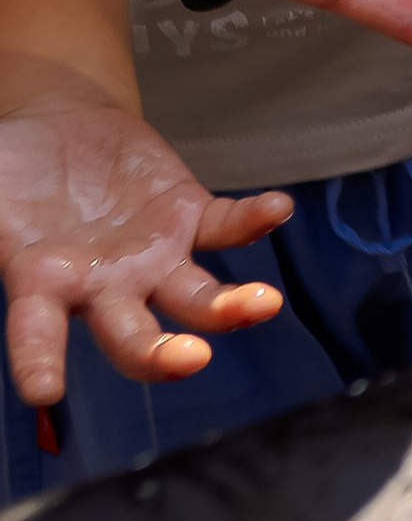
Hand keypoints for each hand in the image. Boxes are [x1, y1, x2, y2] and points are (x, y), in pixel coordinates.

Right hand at [0, 83, 288, 402]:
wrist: (56, 128)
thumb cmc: (5, 170)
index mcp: (41, 286)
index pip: (37, 339)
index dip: (39, 364)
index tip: (45, 391)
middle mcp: (103, 288)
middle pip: (135, 338)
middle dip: (160, 355)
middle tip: (186, 361)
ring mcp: (153, 259)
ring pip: (197, 299)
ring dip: (230, 308)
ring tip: (260, 306)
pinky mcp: (188, 215)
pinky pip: (227, 225)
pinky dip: (252, 222)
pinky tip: (277, 211)